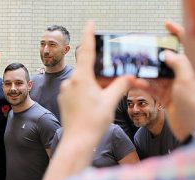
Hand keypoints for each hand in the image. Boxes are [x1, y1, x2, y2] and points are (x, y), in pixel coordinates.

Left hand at [58, 22, 143, 140]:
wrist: (77, 142)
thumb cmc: (92, 122)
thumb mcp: (110, 101)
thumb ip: (121, 85)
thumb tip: (130, 77)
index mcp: (81, 78)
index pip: (87, 51)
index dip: (89, 35)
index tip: (90, 23)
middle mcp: (70, 82)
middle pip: (88, 69)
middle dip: (101, 73)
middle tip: (113, 82)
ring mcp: (65, 91)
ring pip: (83, 81)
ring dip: (95, 84)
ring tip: (105, 98)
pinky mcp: (64, 100)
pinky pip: (77, 90)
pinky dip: (88, 92)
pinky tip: (95, 104)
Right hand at [145, 21, 194, 139]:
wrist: (192, 128)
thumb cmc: (194, 106)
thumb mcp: (186, 81)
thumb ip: (178, 64)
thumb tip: (167, 53)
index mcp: (188, 68)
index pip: (183, 45)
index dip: (176, 33)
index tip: (165, 26)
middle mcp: (180, 75)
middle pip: (165, 60)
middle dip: (152, 55)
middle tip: (140, 51)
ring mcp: (172, 86)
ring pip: (155, 74)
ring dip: (144, 73)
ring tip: (132, 69)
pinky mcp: (165, 96)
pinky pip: (151, 87)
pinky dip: (143, 85)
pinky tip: (134, 83)